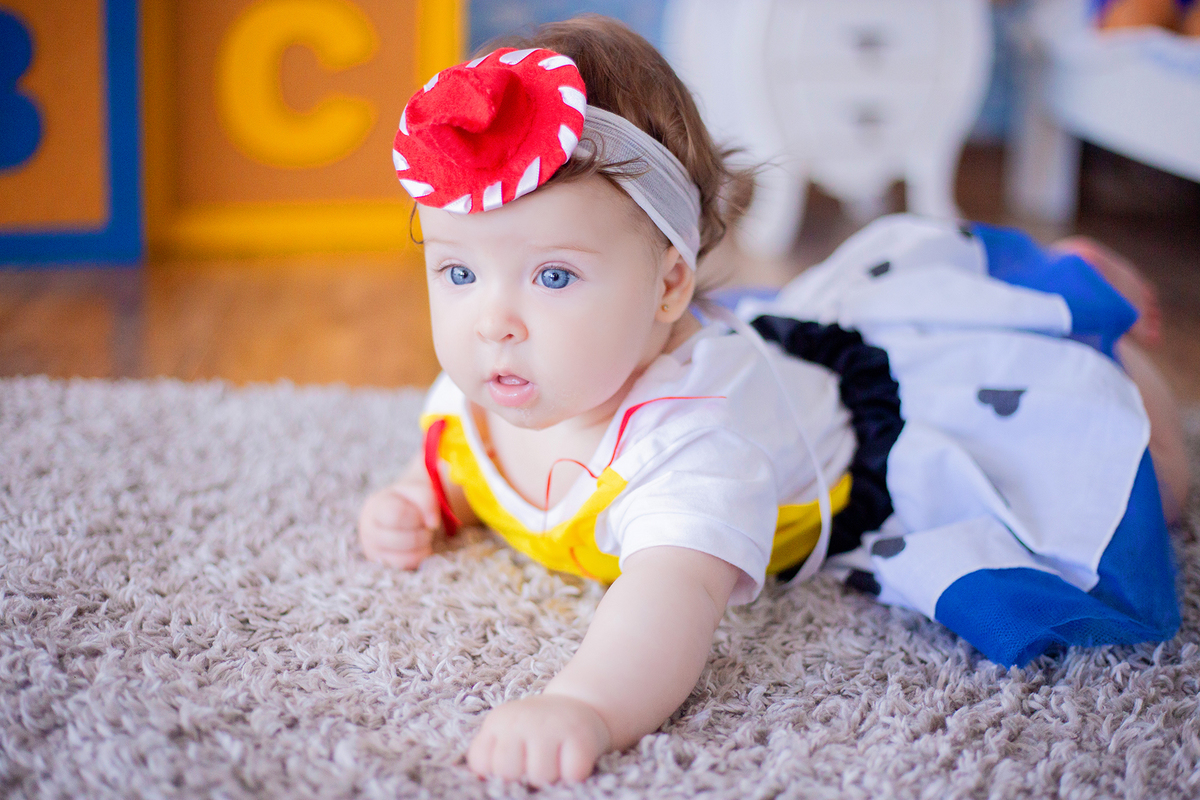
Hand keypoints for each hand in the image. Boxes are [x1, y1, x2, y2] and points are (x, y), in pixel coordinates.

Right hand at [357, 479, 438, 568]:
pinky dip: (419, 558)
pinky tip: (421, 547)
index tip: (426, 515)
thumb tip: (432, 523)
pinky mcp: (382, 564)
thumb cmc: (411, 500)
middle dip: (422, 533)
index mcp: (376, 506)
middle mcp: (369, 529)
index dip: (418, 517)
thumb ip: (426, 498)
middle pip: (400, 539)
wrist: (405, 510)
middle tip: (426, 527)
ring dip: (423, 546)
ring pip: (402, 557)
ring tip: (423, 536)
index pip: (396, 515)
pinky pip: (404, 567)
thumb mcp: (418, 490)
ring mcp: (373, 549)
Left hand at [467, 694, 612, 784]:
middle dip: (521, 777)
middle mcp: (521, 720)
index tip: (510, 764)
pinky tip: (571, 759)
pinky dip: (574, 775)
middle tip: (534, 763)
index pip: (481, 762)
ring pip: (540, 777)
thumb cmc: (538, 730)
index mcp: (498, 721)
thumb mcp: (507, 733)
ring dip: (550, 778)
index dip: (494, 772)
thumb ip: (491, 756)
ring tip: (554, 760)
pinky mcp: (580, 736)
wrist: (580, 702)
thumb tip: (484, 781)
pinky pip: (572, 775)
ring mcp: (551, 726)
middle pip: (507, 772)